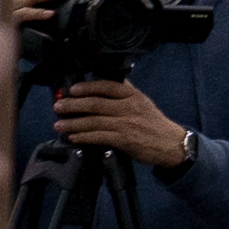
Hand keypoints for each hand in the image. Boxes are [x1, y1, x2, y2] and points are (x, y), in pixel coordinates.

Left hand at [49, 79, 195, 171]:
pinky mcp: (124, 140)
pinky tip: (73, 137)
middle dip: (74, 105)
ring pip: (94, 121)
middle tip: (58, 107)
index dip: (89, 87)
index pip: (108, 86)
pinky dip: (83, 137)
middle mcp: (129, 107)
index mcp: (134, 95)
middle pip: (96, 103)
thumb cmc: (154, 123)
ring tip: (59, 124)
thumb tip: (103, 85)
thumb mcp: (143, 102)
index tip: (73, 89)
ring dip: (73, 123)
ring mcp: (126, 124)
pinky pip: (98, 137)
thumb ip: (125, 94)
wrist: (169, 143)